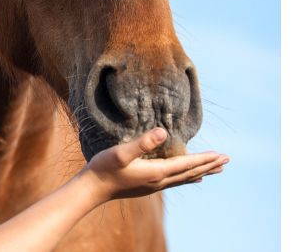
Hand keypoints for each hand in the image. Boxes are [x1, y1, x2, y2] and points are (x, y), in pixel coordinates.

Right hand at [81, 128, 228, 201]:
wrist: (94, 188)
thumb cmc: (105, 168)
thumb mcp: (121, 153)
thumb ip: (142, 143)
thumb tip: (164, 132)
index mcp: (156, 172)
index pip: (186, 164)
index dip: (204, 159)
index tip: (221, 154)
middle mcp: (160, 181)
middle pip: (190, 173)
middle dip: (209, 166)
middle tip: (227, 160)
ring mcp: (155, 185)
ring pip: (185, 178)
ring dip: (202, 172)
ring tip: (216, 170)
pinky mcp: (149, 186)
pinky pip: (176, 181)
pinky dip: (188, 177)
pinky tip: (192, 178)